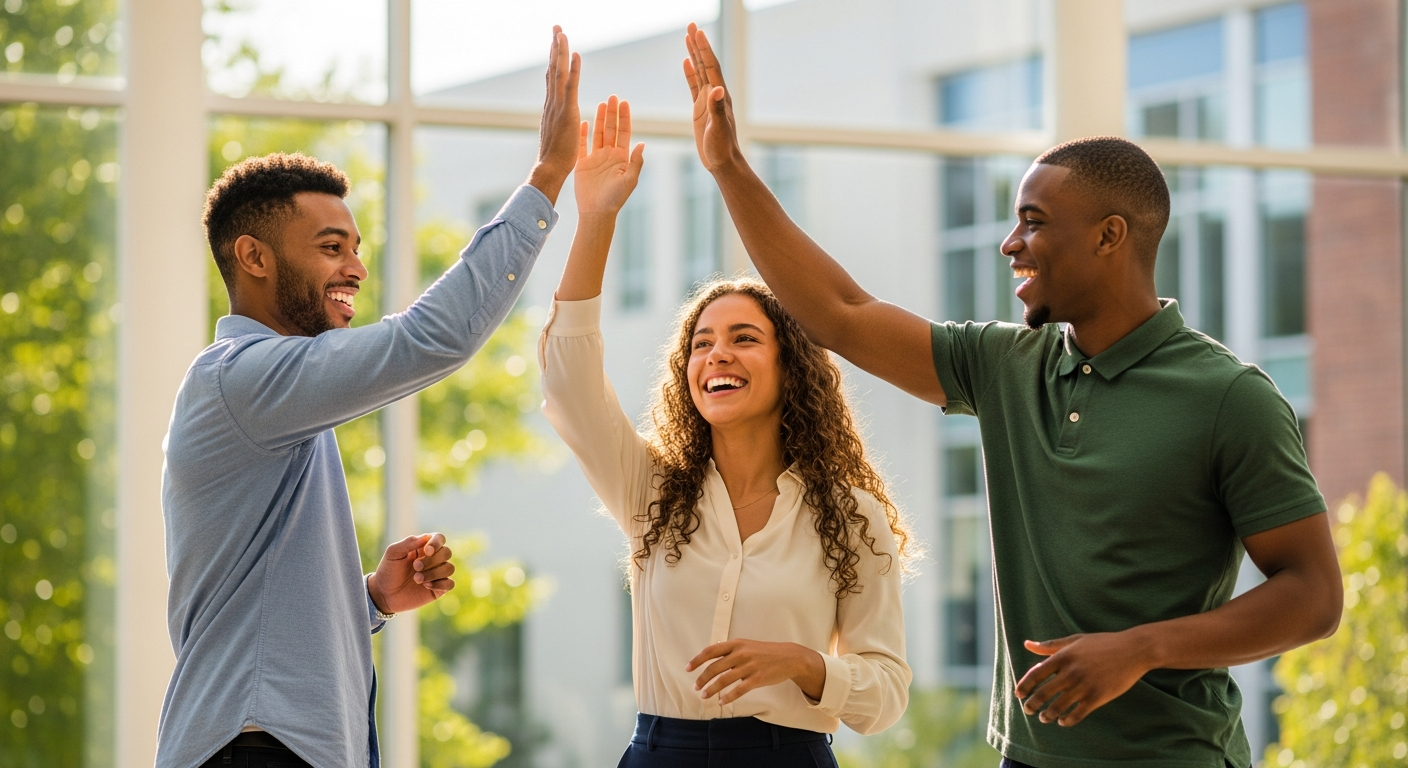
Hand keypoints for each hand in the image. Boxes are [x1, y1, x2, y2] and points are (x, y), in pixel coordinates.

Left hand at [367, 533, 455, 614]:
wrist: (384, 594)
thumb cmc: (388, 571)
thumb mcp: (393, 553)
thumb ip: (408, 542)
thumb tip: (426, 537)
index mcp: (423, 547)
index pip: (439, 538)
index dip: (437, 543)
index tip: (427, 551)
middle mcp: (433, 559)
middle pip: (446, 552)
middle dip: (432, 560)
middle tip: (415, 567)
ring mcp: (437, 574)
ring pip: (449, 568)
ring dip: (434, 573)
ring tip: (417, 579)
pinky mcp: (439, 589)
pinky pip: (450, 584)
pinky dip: (440, 584)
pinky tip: (426, 586)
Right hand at [527, 25, 580, 204]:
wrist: (548, 169)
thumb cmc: (554, 159)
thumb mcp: (556, 134)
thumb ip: (557, 122)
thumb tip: (558, 116)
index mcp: (551, 107)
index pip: (552, 77)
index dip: (554, 58)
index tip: (555, 42)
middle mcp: (552, 102)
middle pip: (553, 68)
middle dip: (554, 46)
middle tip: (556, 27)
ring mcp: (558, 105)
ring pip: (559, 72)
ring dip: (560, 50)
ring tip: (561, 31)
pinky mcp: (567, 112)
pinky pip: (571, 86)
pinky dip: (573, 69)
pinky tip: (575, 53)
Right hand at [573, 96, 644, 216]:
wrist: (596, 212)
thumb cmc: (615, 199)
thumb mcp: (630, 180)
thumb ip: (636, 162)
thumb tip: (642, 143)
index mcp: (622, 158)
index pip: (624, 133)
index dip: (624, 118)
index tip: (624, 103)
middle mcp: (609, 155)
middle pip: (611, 129)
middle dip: (612, 113)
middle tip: (612, 97)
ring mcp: (595, 158)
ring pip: (597, 133)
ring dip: (599, 119)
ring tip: (602, 103)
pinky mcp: (582, 163)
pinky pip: (582, 145)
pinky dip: (582, 133)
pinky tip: (584, 121)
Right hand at [682, 23, 742, 172]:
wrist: (722, 162)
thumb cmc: (722, 147)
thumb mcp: (718, 128)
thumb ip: (716, 108)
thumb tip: (716, 89)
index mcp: (720, 96)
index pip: (711, 66)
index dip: (704, 49)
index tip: (697, 31)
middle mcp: (715, 94)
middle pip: (705, 63)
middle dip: (698, 44)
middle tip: (691, 25)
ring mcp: (707, 100)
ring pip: (700, 71)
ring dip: (694, 54)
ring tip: (688, 36)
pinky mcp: (700, 109)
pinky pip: (694, 85)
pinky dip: (690, 72)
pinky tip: (686, 62)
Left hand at [687, 639, 824, 704]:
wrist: (789, 657)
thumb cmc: (765, 652)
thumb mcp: (747, 644)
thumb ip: (731, 649)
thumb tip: (712, 651)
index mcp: (736, 644)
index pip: (711, 651)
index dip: (697, 660)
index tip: (688, 668)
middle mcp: (741, 654)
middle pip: (715, 667)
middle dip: (702, 678)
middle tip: (696, 687)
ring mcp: (749, 666)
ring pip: (724, 680)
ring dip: (712, 689)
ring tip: (704, 696)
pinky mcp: (757, 679)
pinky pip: (739, 690)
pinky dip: (728, 697)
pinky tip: (722, 702)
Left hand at [1014, 632, 1153, 726]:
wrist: (1133, 650)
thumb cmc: (1103, 643)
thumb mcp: (1075, 640)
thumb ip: (1050, 645)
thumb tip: (1027, 644)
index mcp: (1063, 656)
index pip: (1036, 674)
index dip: (1024, 686)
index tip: (1019, 694)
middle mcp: (1071, 671)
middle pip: (1043, 693)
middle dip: (1032, 705)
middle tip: (1028, 710)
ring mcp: (1084, 685)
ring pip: (1058, 707)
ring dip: (1047, 715)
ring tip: (1044, 718)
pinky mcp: (1097, 697)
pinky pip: (1077, 714)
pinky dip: (1067, 720)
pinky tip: (1062, 721)